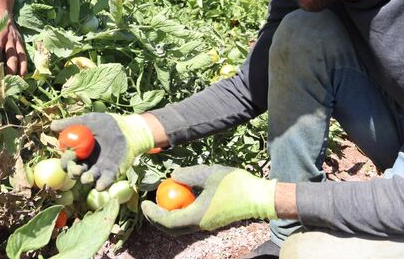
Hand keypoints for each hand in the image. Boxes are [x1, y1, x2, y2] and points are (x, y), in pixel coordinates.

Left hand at [0, 0, 26, 74]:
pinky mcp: (19, 41)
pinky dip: (25, 64)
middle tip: (4, 84)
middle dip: (8, 71)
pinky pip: (24, 54)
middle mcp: (7, 38)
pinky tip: (23, 75)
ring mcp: (15, 40)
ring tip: (16, 81)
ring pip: (19, 57)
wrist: (1, 4)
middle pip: (9, 57)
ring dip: (18, 69)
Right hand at [51, 113, 154, 190]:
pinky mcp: (112, 173)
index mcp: (79, 152)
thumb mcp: (87, 121)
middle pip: (76, 173)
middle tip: (77, 170)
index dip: (66, 161)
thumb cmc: (107, 123)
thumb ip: (70, 123)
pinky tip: (100, 185)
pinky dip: (102, 185)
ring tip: (87, 177)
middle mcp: (87, 163)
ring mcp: (99, 169)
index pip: (67, 161)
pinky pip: (105, 182)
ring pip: (89, 179)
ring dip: (86, 180)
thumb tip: (52, 126)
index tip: (69, 156)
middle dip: (74, 173)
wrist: (128, 128)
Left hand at [141, 165, 276, 234]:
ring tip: (160, 203)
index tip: (144, 203)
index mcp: (197, 216)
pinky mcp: (212, 221)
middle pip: (171, 229)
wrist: (259, 198)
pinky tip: (179, 200)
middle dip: (157, 219)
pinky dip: (179, 214)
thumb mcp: (209, 173)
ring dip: (167, 218)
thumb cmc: (235, 184)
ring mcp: (206, 224)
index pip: (168, 221)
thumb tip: (173, 175)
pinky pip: (189, 222)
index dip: (153, 213)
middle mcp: (200, 225)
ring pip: (180, 228)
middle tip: (147, 206)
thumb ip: (189, 175)